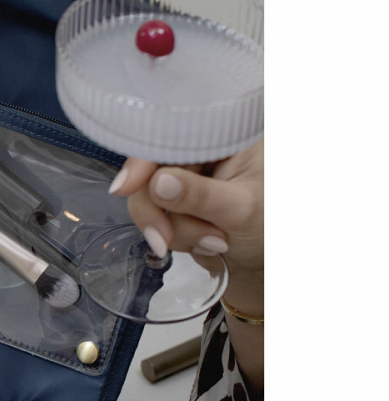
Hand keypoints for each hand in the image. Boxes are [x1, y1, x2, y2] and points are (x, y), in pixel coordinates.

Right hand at [110, 139, 263, 307]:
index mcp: (226, 137)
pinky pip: (157, 218)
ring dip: (174, 231)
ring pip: (151, 200)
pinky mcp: (180, 204)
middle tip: (163, 240)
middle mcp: (205, 152)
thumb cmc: (275, 228)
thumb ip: (200, 196)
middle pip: (151, 172)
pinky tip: (207, 243)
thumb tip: (157, 183)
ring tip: (215, 242)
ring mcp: (191, 180)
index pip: (174, 137)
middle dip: (158, 211)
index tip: (125, 187)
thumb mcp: (242, 209)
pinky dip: (176, 238)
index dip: (144, 160)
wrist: (272, 263)